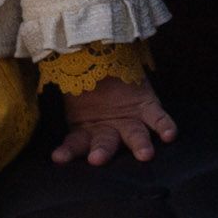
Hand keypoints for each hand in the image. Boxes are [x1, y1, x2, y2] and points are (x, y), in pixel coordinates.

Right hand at [50, 74, 177, 164]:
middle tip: (98, 159)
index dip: (67, 152)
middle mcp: (109, 130)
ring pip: (135, 136)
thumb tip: (46, 104)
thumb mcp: (71, 90)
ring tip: (145, 154)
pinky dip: (165, 126)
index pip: (75, 144)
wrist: (105, 57)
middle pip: (106, 143)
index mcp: (86, 130)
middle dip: (103, 151)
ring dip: (140, 145)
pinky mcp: (148, 108)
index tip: (58, 158)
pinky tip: (170, 135)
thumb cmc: (85, 79)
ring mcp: (130, 121)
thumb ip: (65, 95)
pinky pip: (159, 119)